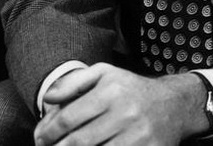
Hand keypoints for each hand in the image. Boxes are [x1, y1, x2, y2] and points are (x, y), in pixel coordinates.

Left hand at [35, 63, 204, 145]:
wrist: (173, 105)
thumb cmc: (131, 88)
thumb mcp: (103, 73)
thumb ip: (73, 83)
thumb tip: (48, 97)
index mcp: (110, 92)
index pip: (69, 118)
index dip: (48, 132)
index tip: (39, 138)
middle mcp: (125, 114)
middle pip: (79, 141)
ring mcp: (138, 136)